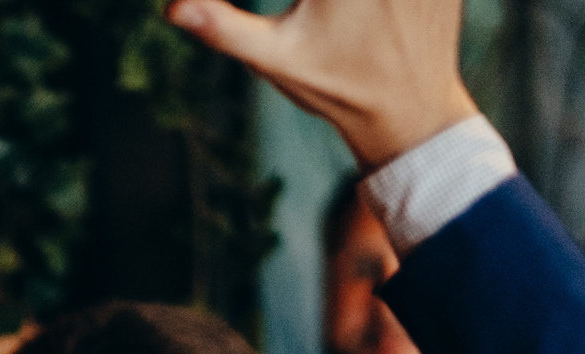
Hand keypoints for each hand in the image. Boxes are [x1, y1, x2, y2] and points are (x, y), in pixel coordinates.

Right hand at [167, 0, 479, 167]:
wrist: (413, 111)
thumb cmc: (336, 88)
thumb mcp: (275, 57)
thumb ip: (223, 28)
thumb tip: (172, 7)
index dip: (308, 5)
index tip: (305, 12)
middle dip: (318, 6)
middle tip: (317, 17)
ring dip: (342, 7)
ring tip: (344, 26)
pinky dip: (379, 4)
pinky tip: (375, 22)